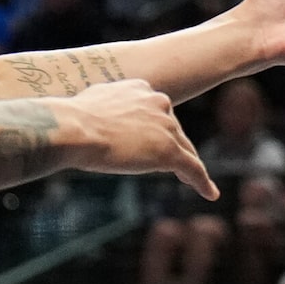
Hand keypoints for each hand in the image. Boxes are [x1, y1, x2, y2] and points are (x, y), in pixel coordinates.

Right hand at [65, 78, 218, 199]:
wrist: (75, 129)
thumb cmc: (74, 120)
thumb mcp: (92, 104)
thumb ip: (106, 109)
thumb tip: (96, 118)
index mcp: (141, 89)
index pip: (157, 112)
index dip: (156, 130)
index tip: (152, 142)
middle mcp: (159, 102)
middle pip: (173, 130)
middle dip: (171, 146)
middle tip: (172, 164)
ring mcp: (166, 126)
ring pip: (183, 149)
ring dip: (187, 166)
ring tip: (196, 182)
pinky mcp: (168, 151)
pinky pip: (192, 167)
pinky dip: (202, 182)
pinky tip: (210, 194)